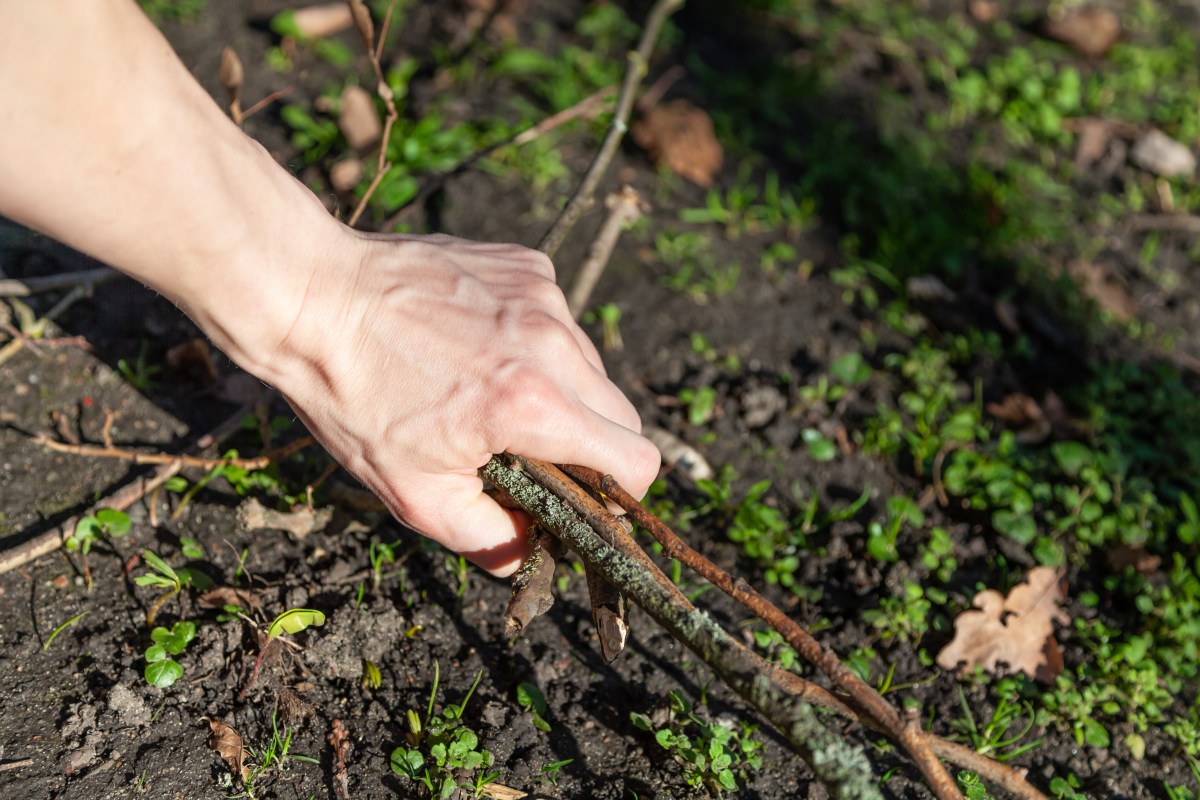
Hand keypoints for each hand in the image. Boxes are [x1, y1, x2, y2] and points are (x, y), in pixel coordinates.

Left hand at [255, 229, 660, 575]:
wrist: (311, 298)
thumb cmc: (355, 399)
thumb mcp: (413, 494)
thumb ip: (488, 539)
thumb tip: (528, 551)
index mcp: (533, 407)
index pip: (636, 459)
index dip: (622, 491)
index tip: (591, 495)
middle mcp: (552, 344)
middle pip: (622, 414)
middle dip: (590, 445)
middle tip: (532, 452)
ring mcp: (542, 296)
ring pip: (590, 364)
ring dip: (562, 390)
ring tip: (492, 391)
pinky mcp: (525, 264)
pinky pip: (558, 318)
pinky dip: (535, 341)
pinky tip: (480, 344)